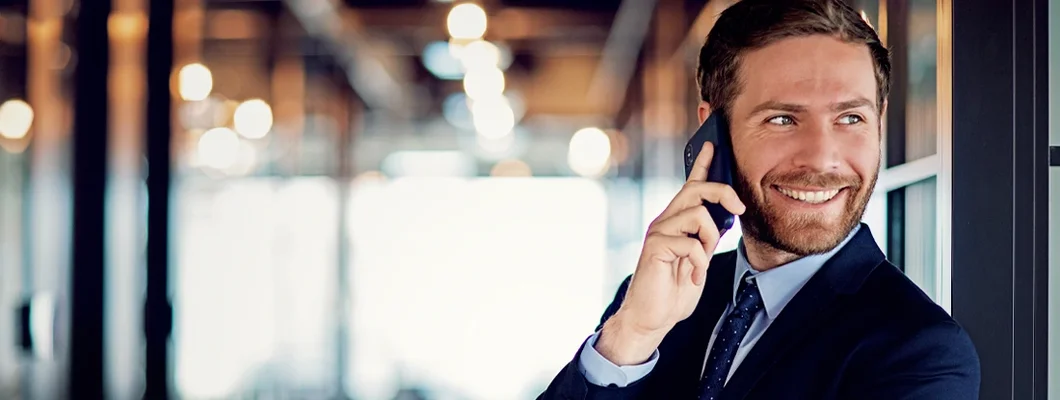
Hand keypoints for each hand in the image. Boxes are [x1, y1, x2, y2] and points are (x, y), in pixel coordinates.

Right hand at [596, 142, 745, 364]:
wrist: (651, 316)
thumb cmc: (675, 288)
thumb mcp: (699, 258)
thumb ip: (706, 237)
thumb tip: (724, 217)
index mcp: (676, 220)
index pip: (690, 185)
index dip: (702, 164)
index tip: (713, 145)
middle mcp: (665, 220)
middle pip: (696, 189)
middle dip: (723, 192)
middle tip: (739, 207)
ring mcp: (659, 232)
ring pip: (697, 214)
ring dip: (711, 239)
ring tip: (703, 261)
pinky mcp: (655, 247)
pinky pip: (691, 243)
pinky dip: (700, 263)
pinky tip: (693, 277)